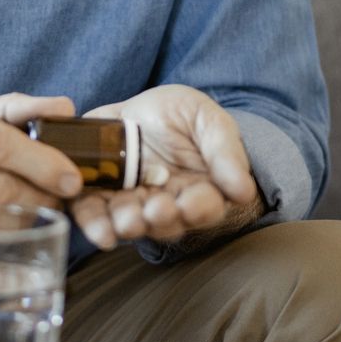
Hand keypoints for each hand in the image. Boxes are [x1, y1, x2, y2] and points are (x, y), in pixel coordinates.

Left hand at [69, 85, 262, 251]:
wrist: (141, 108)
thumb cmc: (183, 114)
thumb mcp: (209, 121)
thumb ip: (225, 152)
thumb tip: (243, 191)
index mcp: (201, 190)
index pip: (205, 207)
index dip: (198, 209)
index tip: (191, 204)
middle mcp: (168, 204)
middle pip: (167, 223)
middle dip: (160, 219)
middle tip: (155, 211)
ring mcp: (133, 203)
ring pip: (132, 223)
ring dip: (129, 225)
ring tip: (127, 221)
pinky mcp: (101, 195)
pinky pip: (97, 215)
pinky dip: (96, 225)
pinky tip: (100, 233)